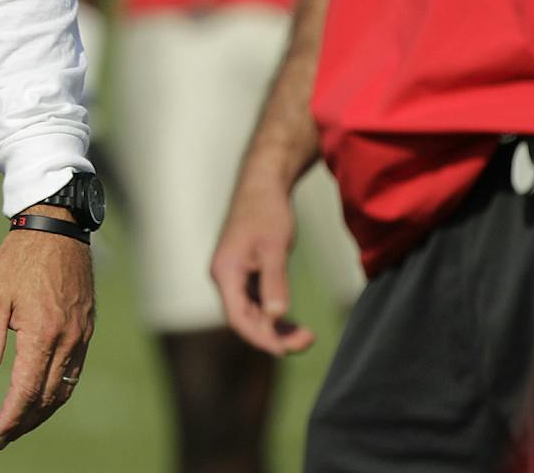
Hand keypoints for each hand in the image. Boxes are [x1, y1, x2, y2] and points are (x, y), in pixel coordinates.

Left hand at [0, 220, 94, 449]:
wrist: (57, 227)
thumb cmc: (20, 259)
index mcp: (42, 333)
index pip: (26, 391)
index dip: (10, 418)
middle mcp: (67, 340)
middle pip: (47, 397)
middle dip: (25, 422)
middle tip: (4, 436)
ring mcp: (81, 335)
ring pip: (65, 388)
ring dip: (43, 411)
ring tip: (21, 423)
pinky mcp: (87, 329)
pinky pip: (74, 371)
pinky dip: (58, 391)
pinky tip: (43, 394)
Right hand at [211, 173, 314, 354]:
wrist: (263, 183)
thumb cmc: (267, 211)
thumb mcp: (275, 247)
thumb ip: (275, 282)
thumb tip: (277, 317)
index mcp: (225, 273)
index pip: (239, 319)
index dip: (262, 338)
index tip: (289, 349)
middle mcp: (225, 278)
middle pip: (246, 321)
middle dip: (275, 336)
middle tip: (309, 340)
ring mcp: (234, 276)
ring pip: (252, 314)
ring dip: (277, 328)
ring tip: (307, 336)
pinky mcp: (245, 272)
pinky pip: (257, 303)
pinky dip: (275, 315)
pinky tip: (294, 322)